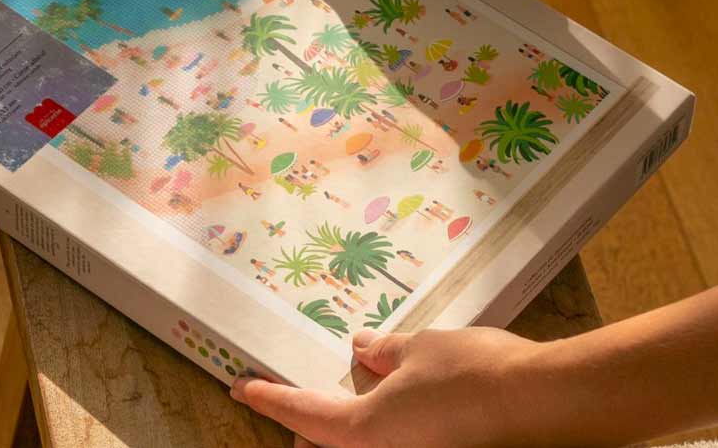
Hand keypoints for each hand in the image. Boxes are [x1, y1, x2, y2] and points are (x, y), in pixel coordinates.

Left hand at [230, 326, 546, 447]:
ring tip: (357, 393)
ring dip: (350, 426)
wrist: (544, 406)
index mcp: (363, 432)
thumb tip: (361, 347)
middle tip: (299, 396)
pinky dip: (385, 426)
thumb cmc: (472, 372)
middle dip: (310, 424)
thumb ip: (385, 352)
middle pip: (327, 444)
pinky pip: (393, 445)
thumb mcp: (420, 348)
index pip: (302, 413)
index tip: (241, 388)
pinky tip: (402, 399)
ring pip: (361, 446)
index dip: (269, 398)